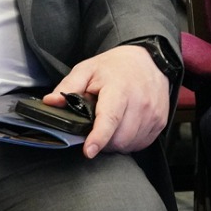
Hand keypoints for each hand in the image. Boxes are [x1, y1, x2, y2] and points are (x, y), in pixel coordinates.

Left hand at [46, 43, 168, 157]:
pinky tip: (124, 128)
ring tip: (111, 127)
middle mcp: (140, 102)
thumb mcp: (87, 69)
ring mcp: (153, 113)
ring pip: (129, 144)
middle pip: (119, 138)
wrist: (150, 59)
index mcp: (119, 89)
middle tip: (95, 130)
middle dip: (103, 141)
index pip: (110, 117)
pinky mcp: (160, 121)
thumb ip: (68, 87)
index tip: (89, 151)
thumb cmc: (115, 67)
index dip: (98, 137)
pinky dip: (129, 142)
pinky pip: (141, 143)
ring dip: (116, 143)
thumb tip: (50, 102)